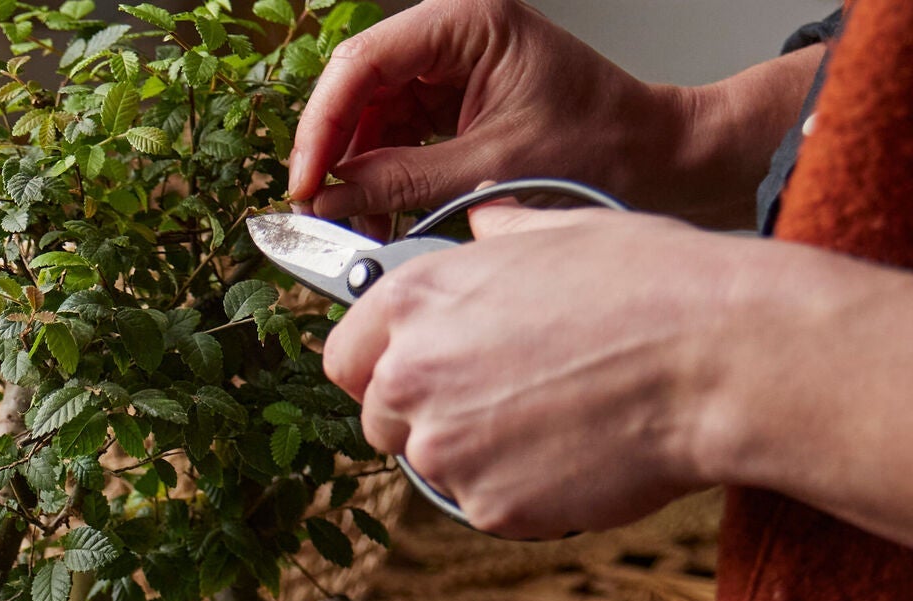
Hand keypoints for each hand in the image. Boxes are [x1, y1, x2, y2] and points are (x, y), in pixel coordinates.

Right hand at [288, 0, 819, 231]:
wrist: (651, 160)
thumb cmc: (598, 147)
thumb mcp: (489, 169)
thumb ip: (400, 181)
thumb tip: (330, 200)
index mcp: (468, 22)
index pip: (363, 64)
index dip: (321, 127)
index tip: (305, 185)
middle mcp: (453, 34)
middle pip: (357, 89)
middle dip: (334, 155)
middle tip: (319, 211)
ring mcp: (450, 68)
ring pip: (368, 119)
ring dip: (355, 174)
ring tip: (358, 223)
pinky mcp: (451, 102)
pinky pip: (392, 138)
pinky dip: (379, 179)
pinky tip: (379, 211)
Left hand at [321, 212, 727, 536]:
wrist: (719, 360)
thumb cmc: (655, 287)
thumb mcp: (567, 232)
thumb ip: (502, 238)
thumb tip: (483, 224)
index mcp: (417, 301)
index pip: (344, 356)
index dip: (375, 367)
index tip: (406, 371)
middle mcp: (411, 376)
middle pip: (381, 418)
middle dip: (426, 413)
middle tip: (503, 396)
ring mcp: (442, 449)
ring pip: (434, 465)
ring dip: (476, 452)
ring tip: (556, 416)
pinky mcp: (483, 505)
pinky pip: (485, 503)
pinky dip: (521, 489)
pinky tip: (578, 449)